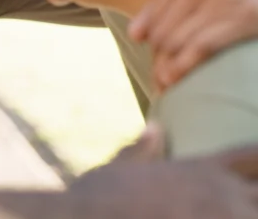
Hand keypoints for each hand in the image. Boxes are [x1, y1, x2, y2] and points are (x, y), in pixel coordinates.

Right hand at [0, 126, 257, 218]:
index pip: (253, 155)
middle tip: (235, 203)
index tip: (250, 172)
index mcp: (201, 167)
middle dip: (252, 199)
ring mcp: (218, 218)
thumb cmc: (96, 197)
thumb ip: (141, 150)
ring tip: (220, 212)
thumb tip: (154, 128)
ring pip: (253, 213)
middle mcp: (219, 192)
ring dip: (242, 212)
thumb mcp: (119, 168)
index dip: (257, 161)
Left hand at [129, 0, 257, 90]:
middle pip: (163, 31)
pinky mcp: (244, 12)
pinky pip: (202, 46)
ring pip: (176, 41)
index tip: (155, 67)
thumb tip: (136, 35)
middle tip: (161, 85)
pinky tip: (178, 79)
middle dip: (159, 61)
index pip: (155, 16)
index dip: (152, 46)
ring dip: (167, 69)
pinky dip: (184, 66)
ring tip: (169, 88)